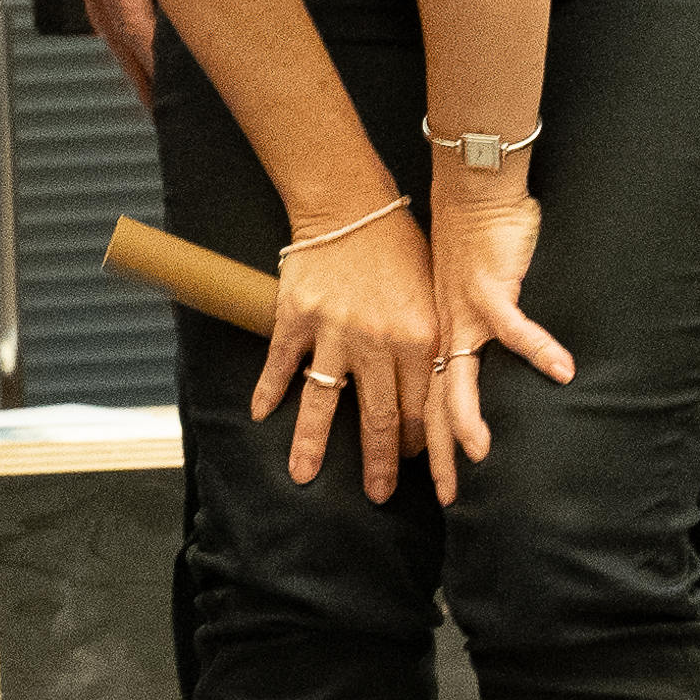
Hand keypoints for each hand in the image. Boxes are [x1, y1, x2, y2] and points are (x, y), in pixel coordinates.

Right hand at [47, 0, 163, 109]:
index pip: (135, 26)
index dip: (156, 68)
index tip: (177, 98)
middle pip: (117, 37)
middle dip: (143, 82)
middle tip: (170, 118)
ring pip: (105, 23)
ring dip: (132, 60)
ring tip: (156, 97)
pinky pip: (101, 0)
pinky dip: (121, 28)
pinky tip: (140, 44)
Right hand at [252, 199, 434, 501]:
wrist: (352, 205)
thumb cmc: (400, 249)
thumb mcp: (432, 299)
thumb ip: (432, 347)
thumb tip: (438, 398)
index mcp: (421, 339)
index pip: (426, 411)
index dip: (426, 449)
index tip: (425, 476)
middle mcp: (379, 342)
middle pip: (379, 419)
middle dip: (379, 464)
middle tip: (379, 495)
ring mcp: (335, 332)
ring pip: (324, 403)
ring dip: (313, 444)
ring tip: (304, 477)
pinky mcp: (298, 318)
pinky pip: (282, 364)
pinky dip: (269, 391)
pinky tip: (261, 413)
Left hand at [426, 187, 577, 499]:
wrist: (470, 195)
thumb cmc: (473, 247)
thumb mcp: (465, 302)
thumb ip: (477, 337)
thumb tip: (493, 369)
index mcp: (438, 341)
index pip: (430, 405)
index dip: (431, 447)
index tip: (434, 486)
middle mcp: (444, 336)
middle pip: (436, 407)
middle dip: (440, 455)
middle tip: (447, 497)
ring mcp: (464, 316)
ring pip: (459, 378)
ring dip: (469, 418)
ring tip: (481, 454)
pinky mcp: (489, 290)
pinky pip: (516, 328)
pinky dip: (539, 350)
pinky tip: (565, 372)